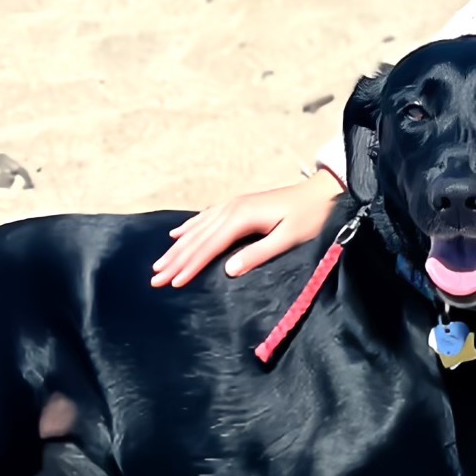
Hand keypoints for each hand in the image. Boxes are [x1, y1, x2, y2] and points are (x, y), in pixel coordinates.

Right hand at [149, 169, 343, 287]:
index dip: (189, 266)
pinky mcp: (237, 205)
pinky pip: (205, 218)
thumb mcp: (289, 238)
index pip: (209, 247)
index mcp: (242, 218)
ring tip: (158, 264)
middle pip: (197, 239)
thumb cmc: (310, 218)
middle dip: (175, 260)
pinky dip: (188, 228)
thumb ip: (259, 253)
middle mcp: (231, 209)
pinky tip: (176, 235)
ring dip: (176, 248)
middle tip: (154, 279)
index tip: (172, 283)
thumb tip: (228, 269)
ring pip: (197, 230)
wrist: (321, 192)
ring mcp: (232, 205)